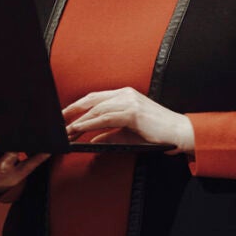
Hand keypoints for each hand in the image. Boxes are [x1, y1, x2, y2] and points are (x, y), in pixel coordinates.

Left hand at [62, 87, 194, 153]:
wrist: (178, 133)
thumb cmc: (155, 133)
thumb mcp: (127, 133)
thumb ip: (109, 135)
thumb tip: (93, 142)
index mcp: (124, 95)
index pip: (95, 98)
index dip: (77, 107)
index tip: (64, 117)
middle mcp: (125, 94)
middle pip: (91, 100)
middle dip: (72, 111)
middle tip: (58, 122)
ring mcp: (129, 101)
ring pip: (96, 110)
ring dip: (78, 121)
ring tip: (66, 131)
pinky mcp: (132, 112)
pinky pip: (105, 118)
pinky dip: (90, 124)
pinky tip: (79, 130)